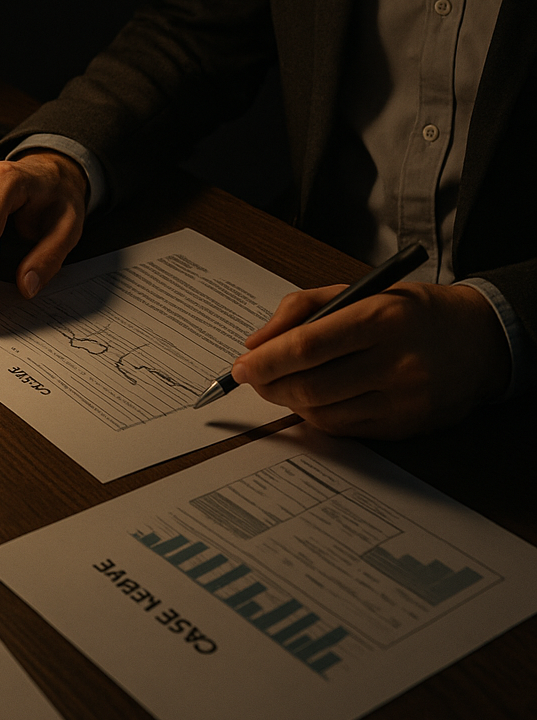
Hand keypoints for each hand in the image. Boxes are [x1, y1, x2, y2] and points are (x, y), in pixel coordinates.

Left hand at [230, 282, 510, 438]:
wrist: (479, 341)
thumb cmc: (411, 311)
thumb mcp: (360, 291)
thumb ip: (301, 309)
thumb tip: (256, 342)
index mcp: (382, 318)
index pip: (308, 346)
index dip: (266, 360)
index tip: (240, 365)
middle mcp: (396, 362)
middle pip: (310, 385)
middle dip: (269, 384)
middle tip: (252, 376)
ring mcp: (403, 400)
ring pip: (322, 412)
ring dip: (288, 401)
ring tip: (279, 384)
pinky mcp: (405, 426)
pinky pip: (343, 429)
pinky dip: (316, 415)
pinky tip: (311, 397)